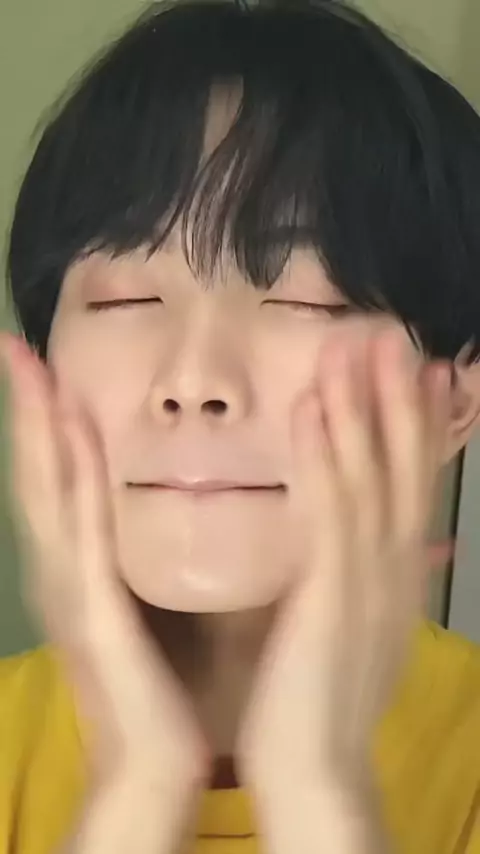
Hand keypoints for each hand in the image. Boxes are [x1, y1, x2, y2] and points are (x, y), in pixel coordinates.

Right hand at [0, 334, 208, 819]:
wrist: (155, 762)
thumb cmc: (157, 688)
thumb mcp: (145, 609)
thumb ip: (139, 561)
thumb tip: (152, 509)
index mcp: (79, 570)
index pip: (60, 482)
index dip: (46, 424)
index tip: (43, 366)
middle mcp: (62, 570)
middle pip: (41, 475)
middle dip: (29, 410)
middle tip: (17, 347)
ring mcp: (69, 587)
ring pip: (49, 490)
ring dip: (38, 428)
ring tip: (29, 368)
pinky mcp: (91, 606)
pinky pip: (80, 526)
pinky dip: (68, 475)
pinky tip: (66, 432)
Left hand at [236, 318, 452, 850]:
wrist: (317, 767)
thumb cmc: (322, 698)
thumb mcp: (358, 629)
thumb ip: (368, 582)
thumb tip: (381, 547)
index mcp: (396, 574)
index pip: (412, 485)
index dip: (418, 426)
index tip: (421, 372)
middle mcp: (393, 565)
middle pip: (403, 465)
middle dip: (400, 396)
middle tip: (395, 334)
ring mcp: (366, 574)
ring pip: (370, 471)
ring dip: (363, 403)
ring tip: (357, 343)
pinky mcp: (330, 587)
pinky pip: (328, 505)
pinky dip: (323, 449)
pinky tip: (312, 403)